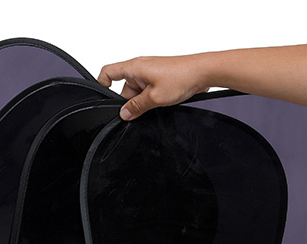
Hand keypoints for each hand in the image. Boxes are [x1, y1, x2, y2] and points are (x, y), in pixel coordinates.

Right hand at [97, 55, 211, 120]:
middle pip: (124, 87)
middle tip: (141, 109)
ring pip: (137, 91)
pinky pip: (148, 90)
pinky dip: (151, 98)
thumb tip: (124, 114)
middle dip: (130, 102)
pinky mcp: (159, 77)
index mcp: (134, 67)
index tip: (106, 99)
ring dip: (144, 101)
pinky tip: (161, 103)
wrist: (204, 72)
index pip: (108, 72)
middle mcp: (140, 68)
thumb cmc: (182, 77)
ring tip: (157, 103)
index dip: (103, 84)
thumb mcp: (155, 98)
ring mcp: (150, 72)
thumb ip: (137, 107)